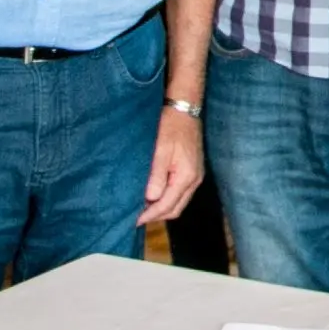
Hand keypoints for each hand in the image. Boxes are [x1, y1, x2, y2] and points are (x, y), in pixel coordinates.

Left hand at [137, 105, 205, 224]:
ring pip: (178, 202)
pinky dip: (167, 198)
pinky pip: (180, 193)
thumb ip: (156, 176)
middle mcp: (195, 180)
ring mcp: (196, 176)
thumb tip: (150, 199)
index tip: (133, 221)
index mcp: (186, 176)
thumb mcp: (160, 150)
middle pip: (175, 208)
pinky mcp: (193, 170)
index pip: (167, 205)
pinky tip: (154, 194)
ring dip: (161, 207)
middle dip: (156, 215)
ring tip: (142, 207)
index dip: (150, 215)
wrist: (184, 108)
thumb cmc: (170, 126)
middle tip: (135, 217)